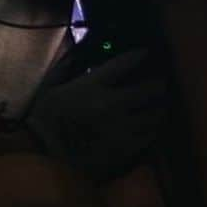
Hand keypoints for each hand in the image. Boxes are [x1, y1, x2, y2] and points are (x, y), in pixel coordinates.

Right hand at [25, 49, 167, 181]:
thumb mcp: (51, 85)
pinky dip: (153, 128)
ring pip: (153, 115)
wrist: (45, 154)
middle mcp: (111, 104)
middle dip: (157, 84)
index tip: (146, 53)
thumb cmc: (44, 117)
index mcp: (92, 86)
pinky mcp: (124, 148)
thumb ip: (67, 66)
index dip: (138, 57)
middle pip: (146, 90)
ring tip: (162, 103)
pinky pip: (148, 136)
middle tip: (161, 82)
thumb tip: (80, 52)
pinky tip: (153, 124)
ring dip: (159, 106)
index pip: (122, 65)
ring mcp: (120, 128)